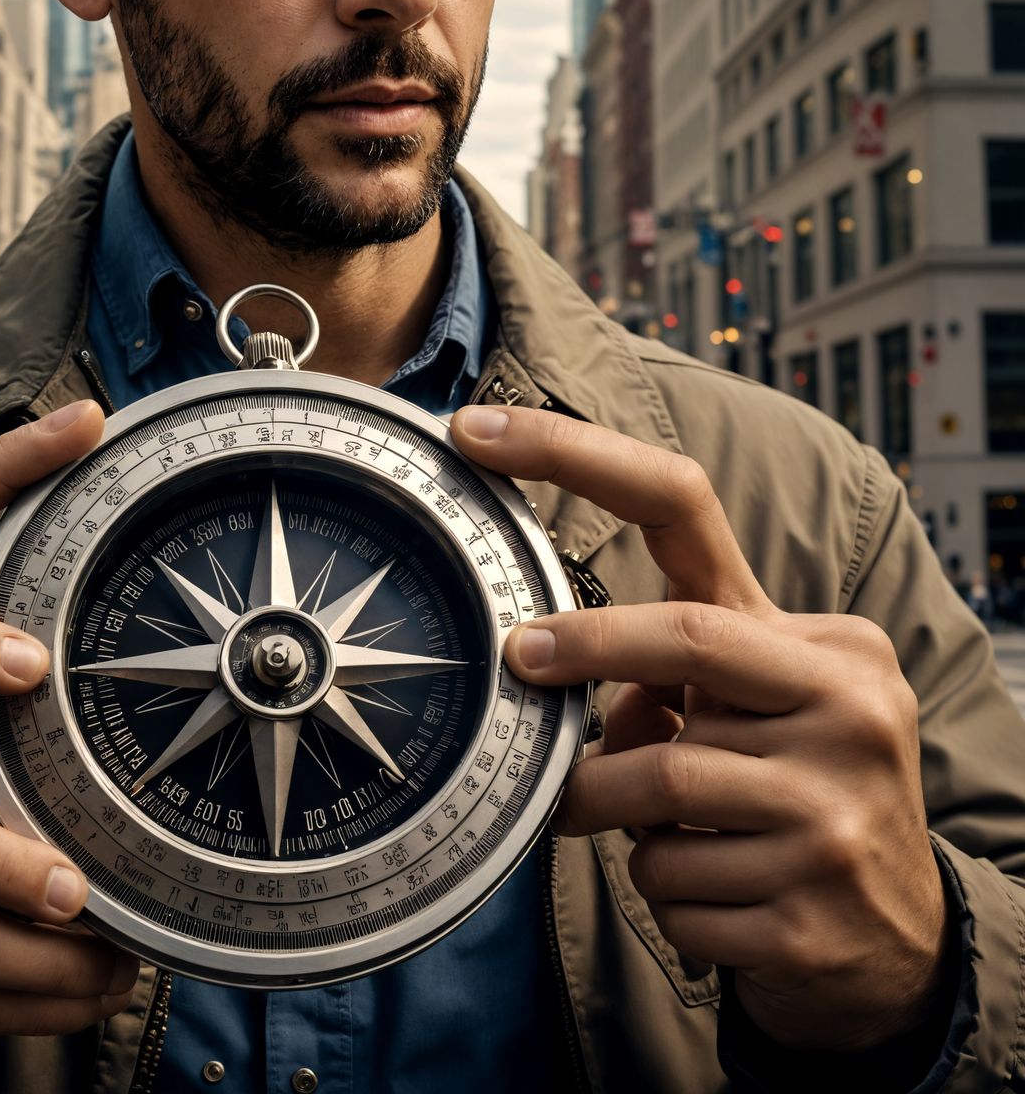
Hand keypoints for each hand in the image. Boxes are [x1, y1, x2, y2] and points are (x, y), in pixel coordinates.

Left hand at [449, 404, 949, 1053]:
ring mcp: (838, 808)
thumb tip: (553, 664)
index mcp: (820, 643)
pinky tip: (707, 891)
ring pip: (656, 785)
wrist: (898, 941)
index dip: (570, 455)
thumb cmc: (794, 793)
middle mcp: (847, 705)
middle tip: (521, 663)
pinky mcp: (814, 908)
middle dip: (585, 650)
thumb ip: (668, 671)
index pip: (685, 509)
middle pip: (679, 640)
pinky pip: (673, 885)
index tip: (473, 430)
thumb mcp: (752, 714)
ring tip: (632, 824)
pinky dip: (659, 889)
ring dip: (607, 810)